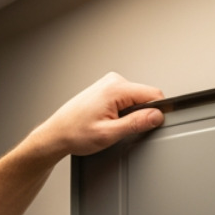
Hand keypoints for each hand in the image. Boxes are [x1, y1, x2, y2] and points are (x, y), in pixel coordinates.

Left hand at [0, 72, 164, 214]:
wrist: (56, 134)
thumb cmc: (75, 133)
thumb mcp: (109, 133)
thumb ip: (136, 123)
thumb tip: (157, 116)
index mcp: (115, 88)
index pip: (154, 94)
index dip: (158, 112)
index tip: (152, 125)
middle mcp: (112, 80)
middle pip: (145, 96)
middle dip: (140, 115)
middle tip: (120, 129)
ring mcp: (108, 83)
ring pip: (135, 99)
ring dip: (129, 114)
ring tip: (109, 124)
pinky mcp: (105, 89)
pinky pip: (125, 99)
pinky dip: (121, 112)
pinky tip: (106, 120)